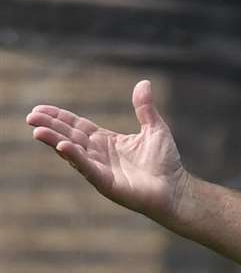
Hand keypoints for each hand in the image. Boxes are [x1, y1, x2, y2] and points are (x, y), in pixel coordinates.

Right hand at [25, 79, 187, 221]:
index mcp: (106, 141)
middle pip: (69, 136)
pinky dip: (75, 158)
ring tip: (37, 130)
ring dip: (54, 141)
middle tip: (30, 117)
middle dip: (50, 127)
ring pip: (73, 152)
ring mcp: (101, 170)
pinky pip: (88, 169)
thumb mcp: (155, 129)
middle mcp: (99, 155)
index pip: (77, 126)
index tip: (40, 108)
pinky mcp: (107, 184)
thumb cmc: (166, 163)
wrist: (178, 189)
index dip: (59, 117)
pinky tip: (62, 146)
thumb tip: (144, 83)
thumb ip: (145, 108)